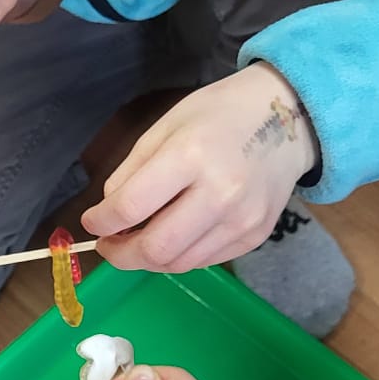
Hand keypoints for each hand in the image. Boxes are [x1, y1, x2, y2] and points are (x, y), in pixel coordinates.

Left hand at [81, 63, 315, 272]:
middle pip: (155, 248)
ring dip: (148, 259)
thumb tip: (109, 214)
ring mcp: (242, 220)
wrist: (286, 119)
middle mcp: (219, 194)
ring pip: (178, 263)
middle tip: (109, 246)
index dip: (101, 222)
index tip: (92, 223)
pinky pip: (203, 261)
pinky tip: (174, 236)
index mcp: (190, 157)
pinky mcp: (255, 236)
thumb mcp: (166, 127)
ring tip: (138, 241)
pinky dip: (179, 255)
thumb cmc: (218, 116)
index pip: (130, 207)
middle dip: (121, 255)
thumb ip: (131, 172)